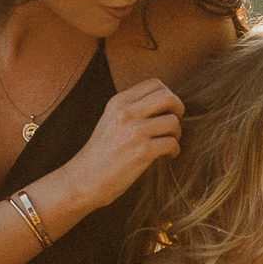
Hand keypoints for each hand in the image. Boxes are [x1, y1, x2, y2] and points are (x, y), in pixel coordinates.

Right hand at [52, 77, 182, 207]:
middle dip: (178, 110)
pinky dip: (175, 151)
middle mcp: (126, 112)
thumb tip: (165, 104)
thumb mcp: (110, 120)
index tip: (165, 110)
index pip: (155, 84)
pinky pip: (172, 143)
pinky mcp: (142, 152)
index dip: (168, 95)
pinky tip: (168, 156)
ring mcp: (134, 132)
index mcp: (118, 101)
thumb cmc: (101, 153)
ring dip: (177, 134)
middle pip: (169, 97)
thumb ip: (131, 108)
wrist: (83, 179)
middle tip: (173, 124)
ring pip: (173, 122)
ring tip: (168, 143)